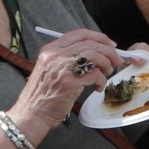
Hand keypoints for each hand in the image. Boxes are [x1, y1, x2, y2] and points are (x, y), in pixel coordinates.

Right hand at [14, 30, 133, 134]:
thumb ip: (68, 58)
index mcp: (50, 49)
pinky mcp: (70, 81)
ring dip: (107, 65)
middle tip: (116, 61)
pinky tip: (98, 88)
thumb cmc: (43, 95)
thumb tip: (97, 52)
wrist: (31, 114)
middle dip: (108, 51)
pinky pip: (96, 75)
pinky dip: (102, 81)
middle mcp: (55, 55)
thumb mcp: (50, 69)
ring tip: (107, 74)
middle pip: (91, 44)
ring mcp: (62, 67)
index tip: (110, 44)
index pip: (80, 34)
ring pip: (95, 56)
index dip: (99, 37)